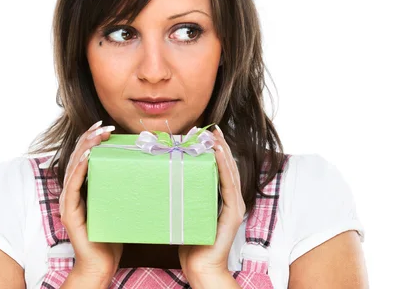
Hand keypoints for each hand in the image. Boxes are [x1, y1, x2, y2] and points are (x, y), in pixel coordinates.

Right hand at [59, 121, 122, 281]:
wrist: (101, 265)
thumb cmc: (112, 236)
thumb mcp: (119, 205)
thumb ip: (124, 188)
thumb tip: (146, 169)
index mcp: (83, 187)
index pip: (85, 157)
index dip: (93, 139)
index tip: (106, 126)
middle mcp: (73, 191)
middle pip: (78, 156)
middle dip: (90, 137)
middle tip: (104, 125)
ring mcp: (69, 200)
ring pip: (74, 166)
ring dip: (85, 147)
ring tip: (98, 134)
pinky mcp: (69, 211)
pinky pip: (73, 185)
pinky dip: (79, 168)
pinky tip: (88, 157)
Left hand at [179, 125, 244, 284]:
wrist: (200, 268)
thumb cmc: (190, 243)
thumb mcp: (184, 213)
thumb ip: (182, 197)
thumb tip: (164, 179)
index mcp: (221, 200)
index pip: (220, 170)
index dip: (215, 151)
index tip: (206, 134)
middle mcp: (231, 200)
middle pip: (227, 167)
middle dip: (220, 146)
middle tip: (212, 129)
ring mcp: (234, 206)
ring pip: (230, 172)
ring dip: (223, 152)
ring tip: (215, 136)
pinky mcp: (233, 214)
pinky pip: (229, 185)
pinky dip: (224, 167)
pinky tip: (218, 154)